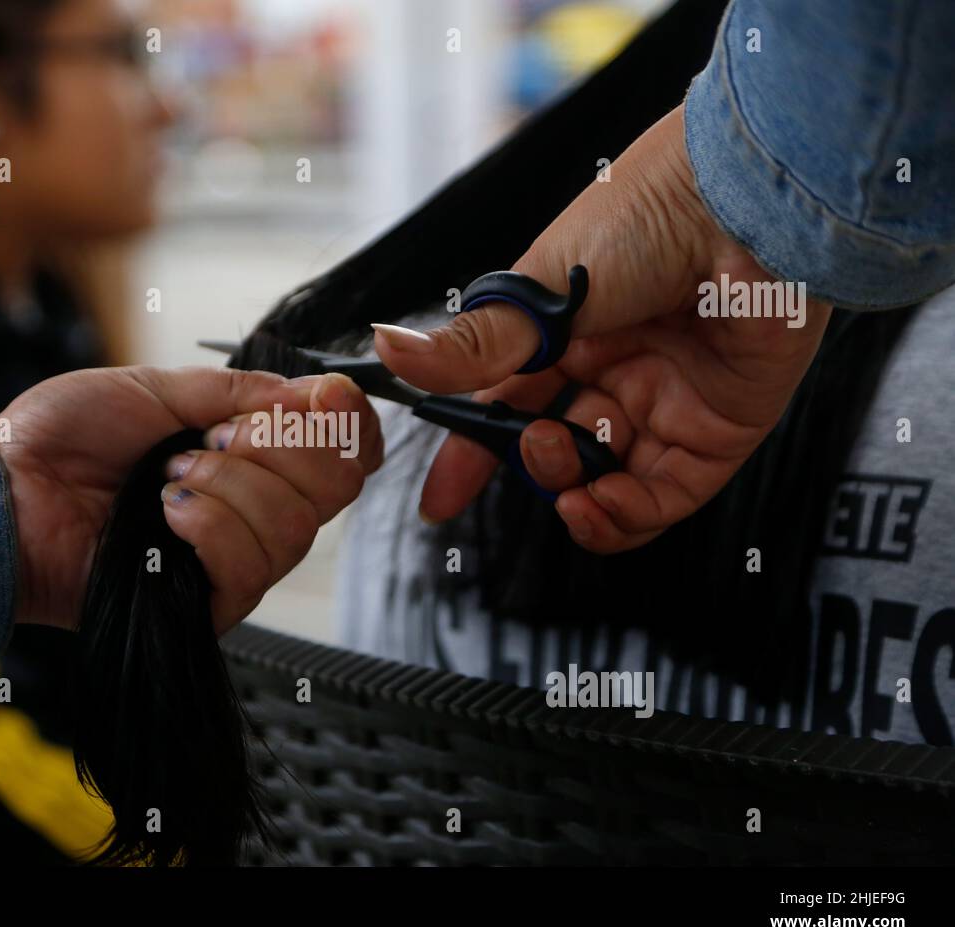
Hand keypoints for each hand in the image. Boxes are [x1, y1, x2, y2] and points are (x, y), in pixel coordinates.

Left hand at [0, 366, 381, 632]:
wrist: (4, 493)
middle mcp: (256, 510)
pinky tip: (165, 512)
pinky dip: (211, 525)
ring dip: (231, 485)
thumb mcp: (153, 390)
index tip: (318, 399)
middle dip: (284, 445)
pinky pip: (251, 568)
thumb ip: (235, 392)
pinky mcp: (209, 605)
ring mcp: (235, 561)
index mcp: (251, 456)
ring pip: (296, 527)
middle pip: (338, 487)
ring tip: (170, 475)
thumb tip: (311, 393)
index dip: (348, 422)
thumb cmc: (62, 441)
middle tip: (216, 436)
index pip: (345, 450)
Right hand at [372, 103, 830, 552]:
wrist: (749, 200)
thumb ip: (470, 345)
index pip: (506, 407)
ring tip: (568, 485)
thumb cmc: (646, 216)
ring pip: (609, 485)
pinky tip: (597, 506)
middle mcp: (613, 368)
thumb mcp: (539, 289)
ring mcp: (667, 399)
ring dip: (575, 497)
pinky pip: (665, 498)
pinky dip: (625, 518)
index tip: (441, 499)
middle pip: (557, 450)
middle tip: (533, 444)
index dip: (471, 454)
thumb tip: (385, 349)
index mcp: (563, 331)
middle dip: (533, 464)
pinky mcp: (720, 427)